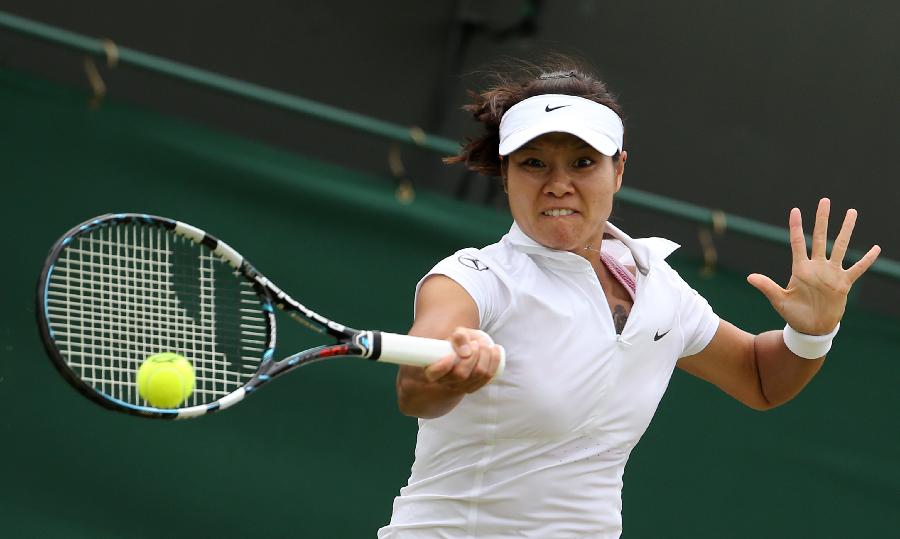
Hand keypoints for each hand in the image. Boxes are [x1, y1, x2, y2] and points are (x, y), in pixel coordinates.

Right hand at [423, 327, 502, 392]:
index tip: (452, 354)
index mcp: (433, 369)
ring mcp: (461, 387)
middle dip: (472, 356)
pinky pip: (487, 378)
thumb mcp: (457, 334)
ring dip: (485, 356)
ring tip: (483, 343)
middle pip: (461, 374)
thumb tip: (466, 352)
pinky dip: (494, 362)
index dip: (443, 366)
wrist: (467, 350)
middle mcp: (446, 381)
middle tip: (475, 343)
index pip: (434, 373)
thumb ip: (459, 337)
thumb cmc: (459, 342)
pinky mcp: (474, 387)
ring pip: (477, 375)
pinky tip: (495, 350)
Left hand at [747, 198, 880, 334]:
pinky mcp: (843, 283)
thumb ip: (767, 287)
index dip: (796, 226)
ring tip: (852, 212)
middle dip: (822, 219)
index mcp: (800, 269)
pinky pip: (857, 269)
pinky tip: (876, 248)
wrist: (811, 328)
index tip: (795, 210)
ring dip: (846, 230)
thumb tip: (749, 277)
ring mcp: (831, 273)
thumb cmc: (793, 314)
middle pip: (820, 237)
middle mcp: (816, 267)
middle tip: (824, 200)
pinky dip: (866, 260)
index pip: (797, 243)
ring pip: (841, 246)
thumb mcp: (779, 300)